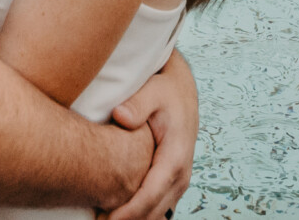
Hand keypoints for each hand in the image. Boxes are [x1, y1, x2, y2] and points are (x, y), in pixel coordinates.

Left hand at [104, 54, 196, 219]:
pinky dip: (141, 215)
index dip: (129, 212)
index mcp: (175, 157)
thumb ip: (137, 104)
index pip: (151, 195)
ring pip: (157, 214)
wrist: (181, 92)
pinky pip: (158, 208)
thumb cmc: (165, 91)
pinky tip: (117, 216)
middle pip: (154, 212)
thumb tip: (120, 115)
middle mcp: (180, 175)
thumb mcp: (152, 91)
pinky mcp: (172, 182)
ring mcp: (178, 181)